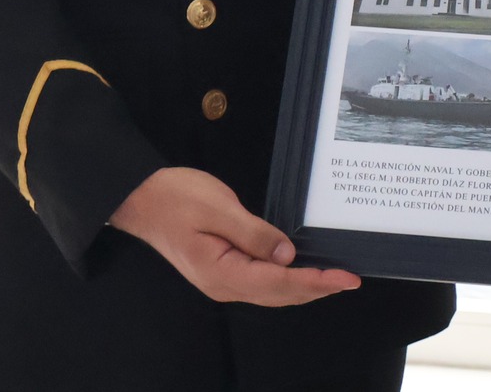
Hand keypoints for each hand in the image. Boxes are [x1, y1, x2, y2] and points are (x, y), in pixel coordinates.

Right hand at [109, 166, 360, 305]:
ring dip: (303, 288)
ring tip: (334, 280)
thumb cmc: (175, 198)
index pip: (279, 282)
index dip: (315, 281)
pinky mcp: (221, 269)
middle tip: (350, 280)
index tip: (344, 278)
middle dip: (316, 288)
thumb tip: (287, 257)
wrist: (140, 199)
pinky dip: (286, 281)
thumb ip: (254, 234)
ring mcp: (221, 280)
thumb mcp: (219, 209)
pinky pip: (261, 282)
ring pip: (271, 291)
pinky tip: (301, 273)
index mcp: (221, 272)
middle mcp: (223, 284)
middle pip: (278, 293)